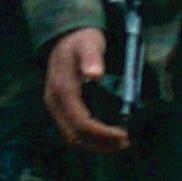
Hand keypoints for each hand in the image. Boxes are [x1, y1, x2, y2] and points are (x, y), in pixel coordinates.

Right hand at [44, 28, 132, 153]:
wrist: (66, 35)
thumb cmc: (81, 39)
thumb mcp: (89, 43)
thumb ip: (91, 57)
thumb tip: (95, 74)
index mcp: (63, 90)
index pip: (81, 123)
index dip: (103, 133)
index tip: (123, 135)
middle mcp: (55, 102)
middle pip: (75, 136)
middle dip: (100, 144)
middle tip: (125, 143)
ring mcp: (55, 106)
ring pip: (71, 137)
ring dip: (95, 145)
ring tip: (118, 144)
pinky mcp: (60, 107)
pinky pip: (71, 130)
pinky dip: (89, 138)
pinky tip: (105, 136)